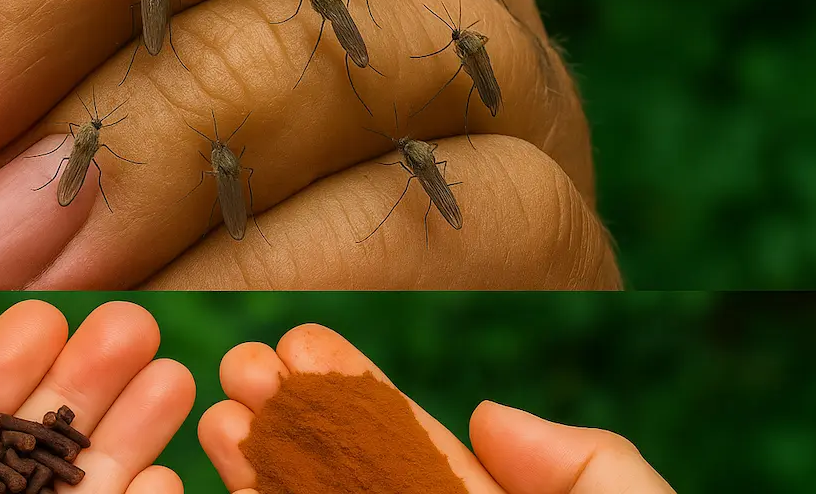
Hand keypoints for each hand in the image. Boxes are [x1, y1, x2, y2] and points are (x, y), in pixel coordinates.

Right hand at [200, 323, 674, 492]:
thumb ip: (594, 470)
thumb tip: (493, 416)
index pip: (422, 450)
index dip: (361, 396)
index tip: (303, 340)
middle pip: (357, 474)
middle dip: (297, 414)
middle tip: (243, 356)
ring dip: (263, 458)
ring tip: (222, 397)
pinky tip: (222, 457)